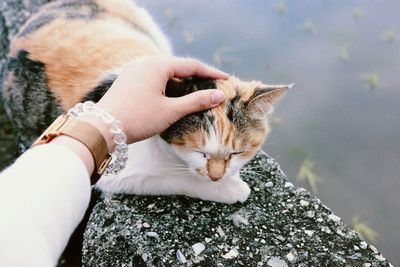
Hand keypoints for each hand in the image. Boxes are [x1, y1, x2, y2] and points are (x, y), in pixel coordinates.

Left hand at [96, 57, 227, 143]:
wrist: (102, 128)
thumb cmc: (139, 118)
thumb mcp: (171, 110)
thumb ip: (196, 101)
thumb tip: (219, 95)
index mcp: (157, 65)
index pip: (191, 65)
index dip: (211, 72)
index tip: (226, 78)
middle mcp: (145, 63)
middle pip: (178, 67)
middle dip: (196, 77)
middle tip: (212, 86)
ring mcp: (134, 72)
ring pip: (165, 74)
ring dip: (181, 83)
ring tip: (195, 93)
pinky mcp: (128, 82)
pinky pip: (153, 80)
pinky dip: (167, 87)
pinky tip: (171, 98)